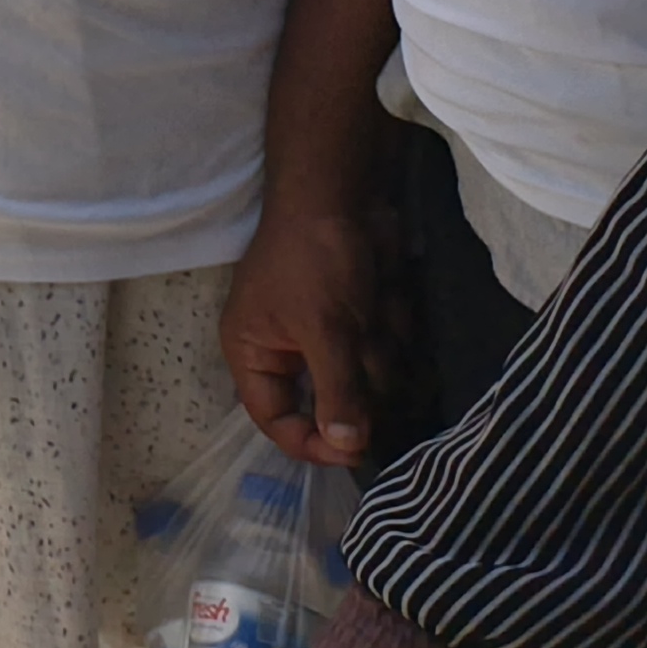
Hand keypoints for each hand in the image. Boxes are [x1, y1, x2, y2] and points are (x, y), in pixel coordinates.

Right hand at [220, 192, 378, 465]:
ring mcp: (326, 337)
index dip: (311, 442)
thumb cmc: (314, 259)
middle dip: (356, 381)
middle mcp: (286, 351)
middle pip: (328, 404)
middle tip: (367, 355)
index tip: (356, 451)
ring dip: (378, 352)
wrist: (343, 196)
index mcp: (255, 353)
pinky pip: (384, 355)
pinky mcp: (358, 324)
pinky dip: (391, 332)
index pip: (275, 420)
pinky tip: (384, 298)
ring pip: (365, 382)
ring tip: (372, 310)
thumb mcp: (323, 329)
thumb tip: (345, 447)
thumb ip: (335, 393)